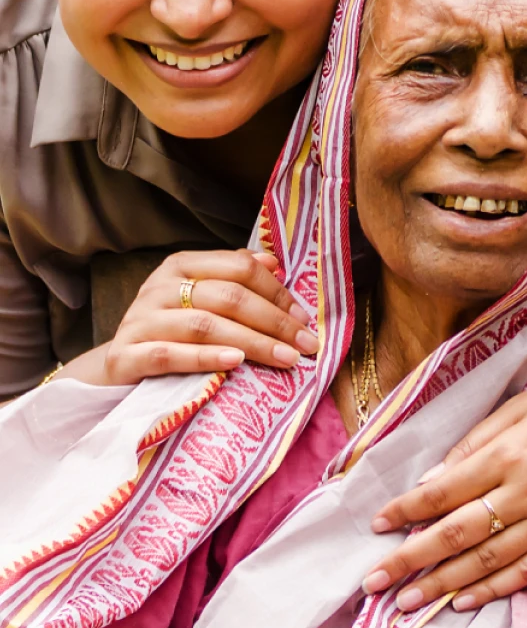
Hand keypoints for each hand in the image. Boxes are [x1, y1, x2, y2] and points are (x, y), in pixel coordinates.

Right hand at [96, 249, 315, 385]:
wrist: (119, 365)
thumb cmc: (170, 330)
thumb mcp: (200, 298)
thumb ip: (233, 277)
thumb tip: (274, 262)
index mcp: (181, 265)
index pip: (239, 268)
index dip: (276, 292)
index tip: (305, 319)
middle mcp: (159, 287)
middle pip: (228, 297)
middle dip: (274, 322)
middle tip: (306, 344)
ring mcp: (141, 320)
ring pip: (205, 325)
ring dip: (252, 342)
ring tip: (284, 358)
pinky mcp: (126, 355)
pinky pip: (169, 354)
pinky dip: (204, 358)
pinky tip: (235, 363)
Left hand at [362, 356, 526, 611]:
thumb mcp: (525, 405)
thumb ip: (478, 441)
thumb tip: (434, 478)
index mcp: (508, 453)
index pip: (442, 491)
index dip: (405, 511)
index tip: (376, 527)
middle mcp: (526, 492)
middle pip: (455, 534)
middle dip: (409, 559)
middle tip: (373, 582)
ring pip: (486, 562)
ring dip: (441, 584)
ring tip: (406, 601)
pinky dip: (493, 590)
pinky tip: (463, 601)